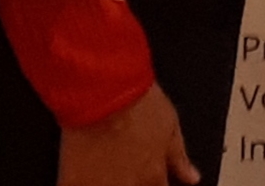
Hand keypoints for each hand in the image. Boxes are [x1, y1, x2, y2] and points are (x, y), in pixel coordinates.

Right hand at [58, 84, 197, 185]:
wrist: (104, 88)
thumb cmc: (137, 101)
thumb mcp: (170, 126)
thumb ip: (179, 158)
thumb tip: (192, 177)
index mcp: (153, 176)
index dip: (153, 185)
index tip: (147, 178)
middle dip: (130, 184)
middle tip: (122, 170)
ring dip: (107, 183)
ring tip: (104, 170)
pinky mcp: (73, 181)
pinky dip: (77, 183)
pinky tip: (80, 175)